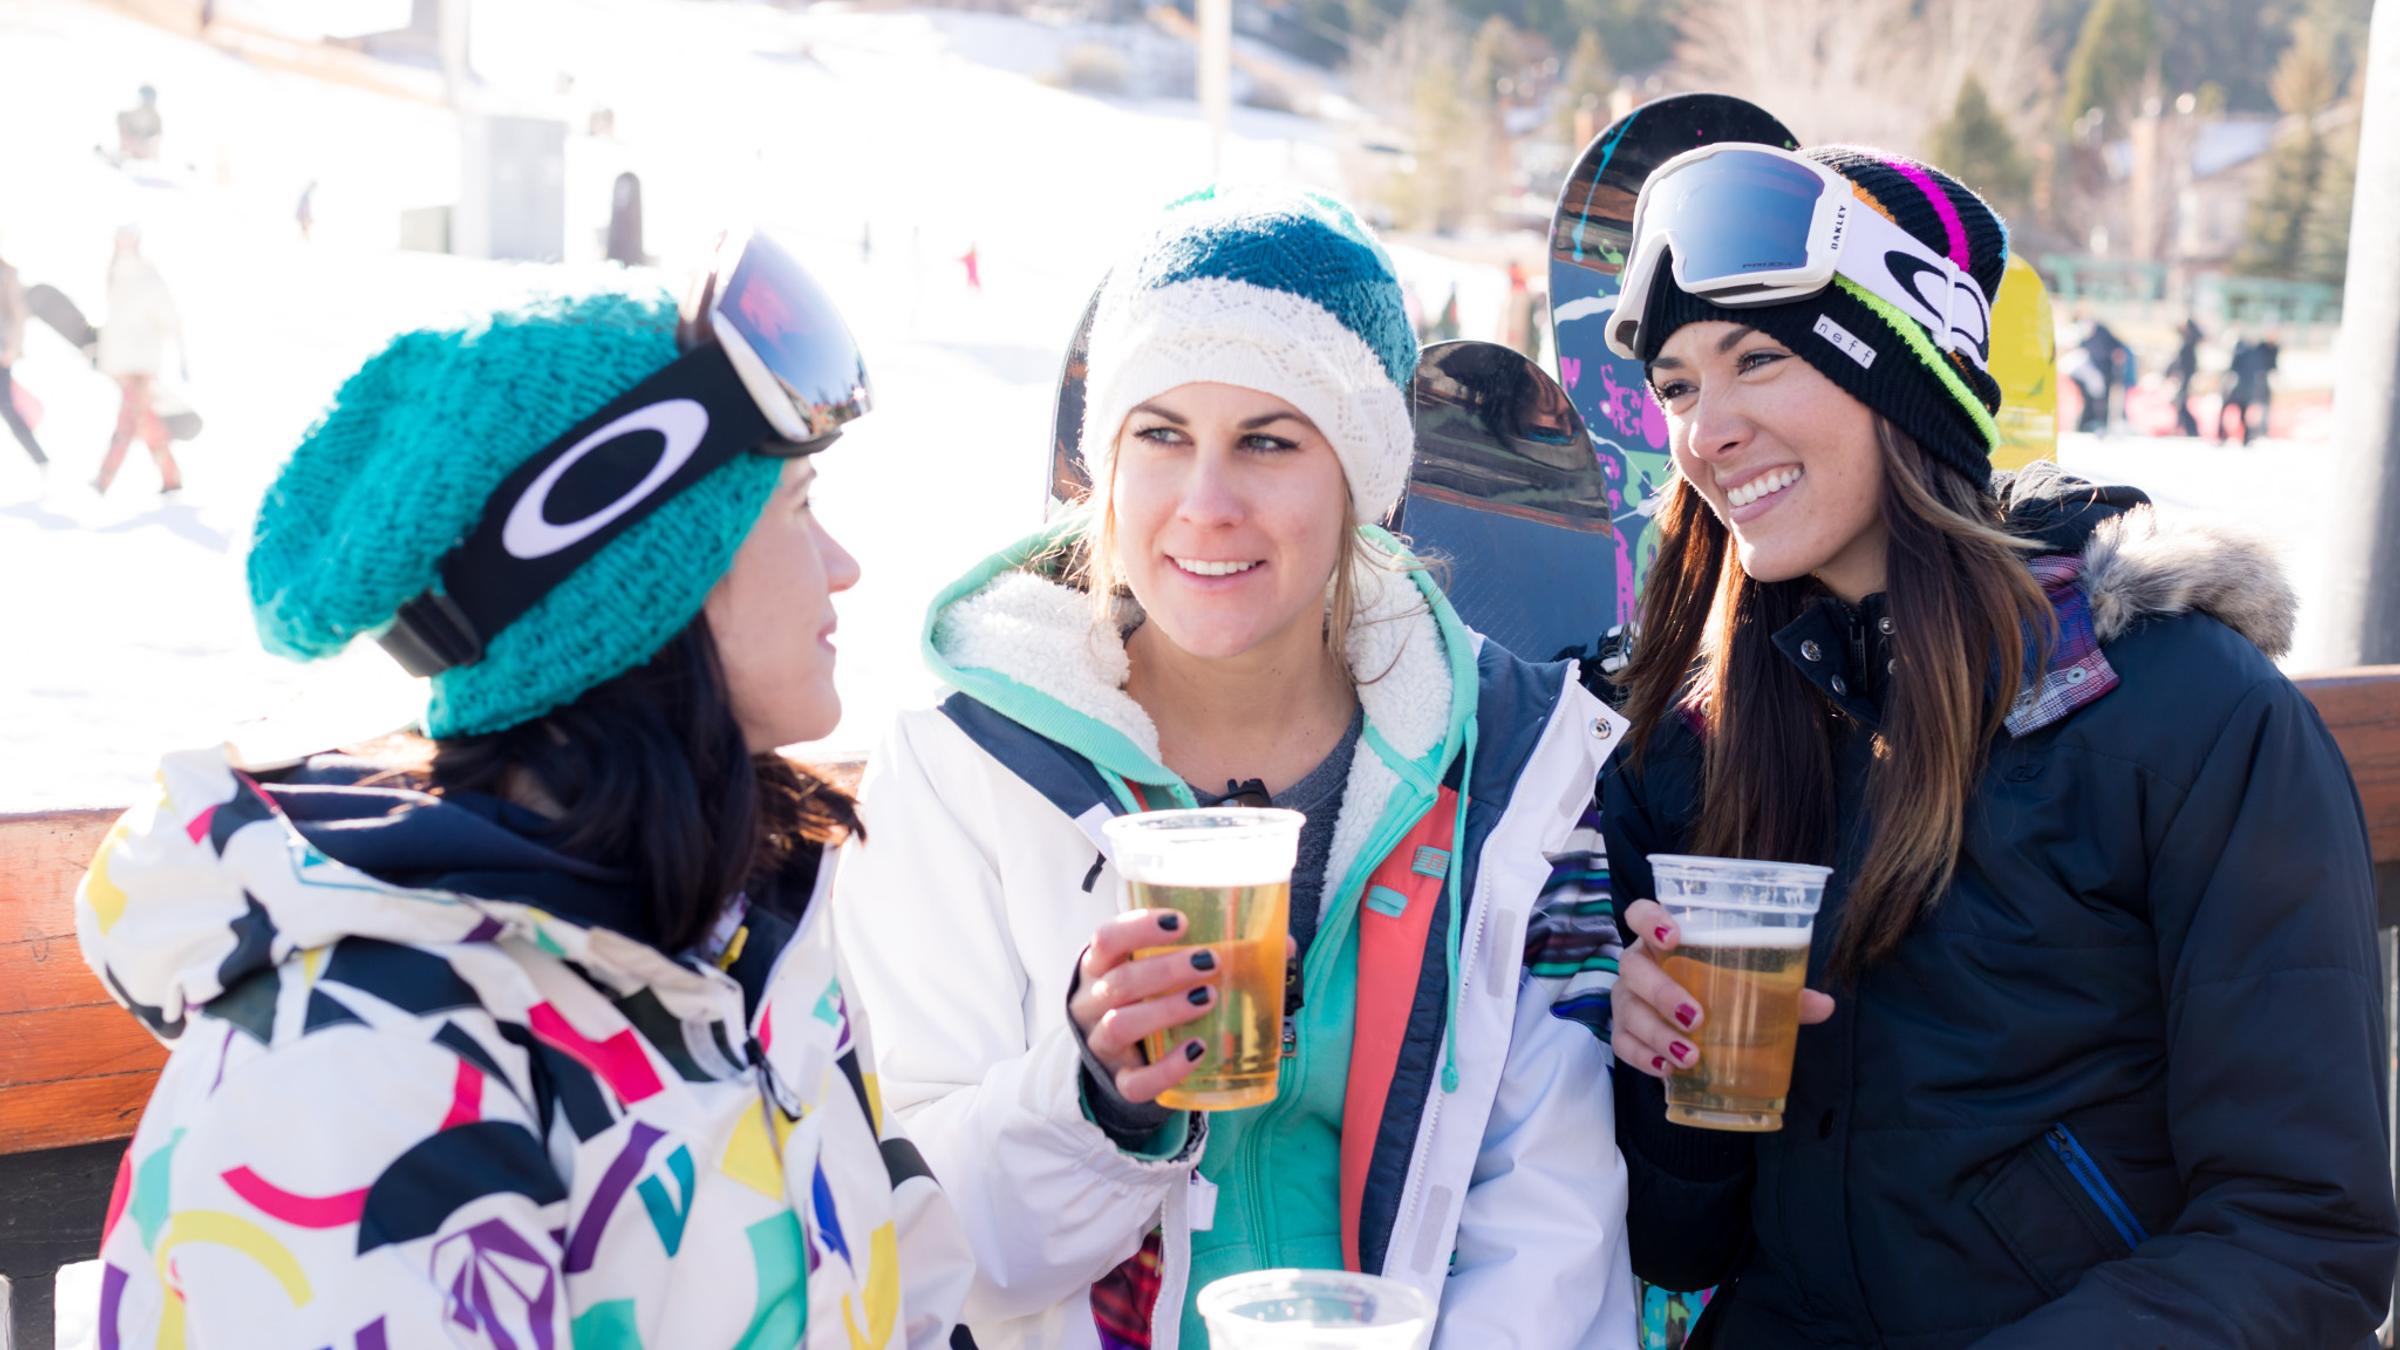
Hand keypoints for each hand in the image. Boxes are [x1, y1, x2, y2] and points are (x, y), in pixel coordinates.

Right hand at [1068, 910, 1226, 1105]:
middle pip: (1119, 982)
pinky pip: (1136, 1081)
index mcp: (1097, 967)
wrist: (1118, 1056)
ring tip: (1207, 998)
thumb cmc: (1143, 997)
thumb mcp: (1154, 970)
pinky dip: (1168, 1068)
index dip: (1139, 928)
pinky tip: (1197, 1050)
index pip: (1105, 939)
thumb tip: (1278, 942)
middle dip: (1166, 970)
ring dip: (1166, 1010)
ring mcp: (1101, 1045)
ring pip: (1119, 1026)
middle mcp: (1090, 1003)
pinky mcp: (1118, 1081)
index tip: (1181, 922)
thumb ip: (1198, 952)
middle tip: (1210, 961)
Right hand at [1612, 897, 1835, 1080]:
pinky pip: (1621, 1043)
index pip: (1639, 913)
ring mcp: (1626, 998)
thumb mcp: (1745, 985)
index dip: (1649, 920)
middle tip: (1695, 1016)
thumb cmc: (1715, 989)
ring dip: (1656, 1033)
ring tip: (1690, 1056)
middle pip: (1633, 967)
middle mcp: (1638, 964)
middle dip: (1661, 991)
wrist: (1686, 1021)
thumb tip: (1824, 1005)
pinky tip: (1666, 1069)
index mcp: (1663, 940)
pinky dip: (1642, 1057)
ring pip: (1627, 1009)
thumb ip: (1780, 991)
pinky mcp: (1621, 1031)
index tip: (1673, 937)